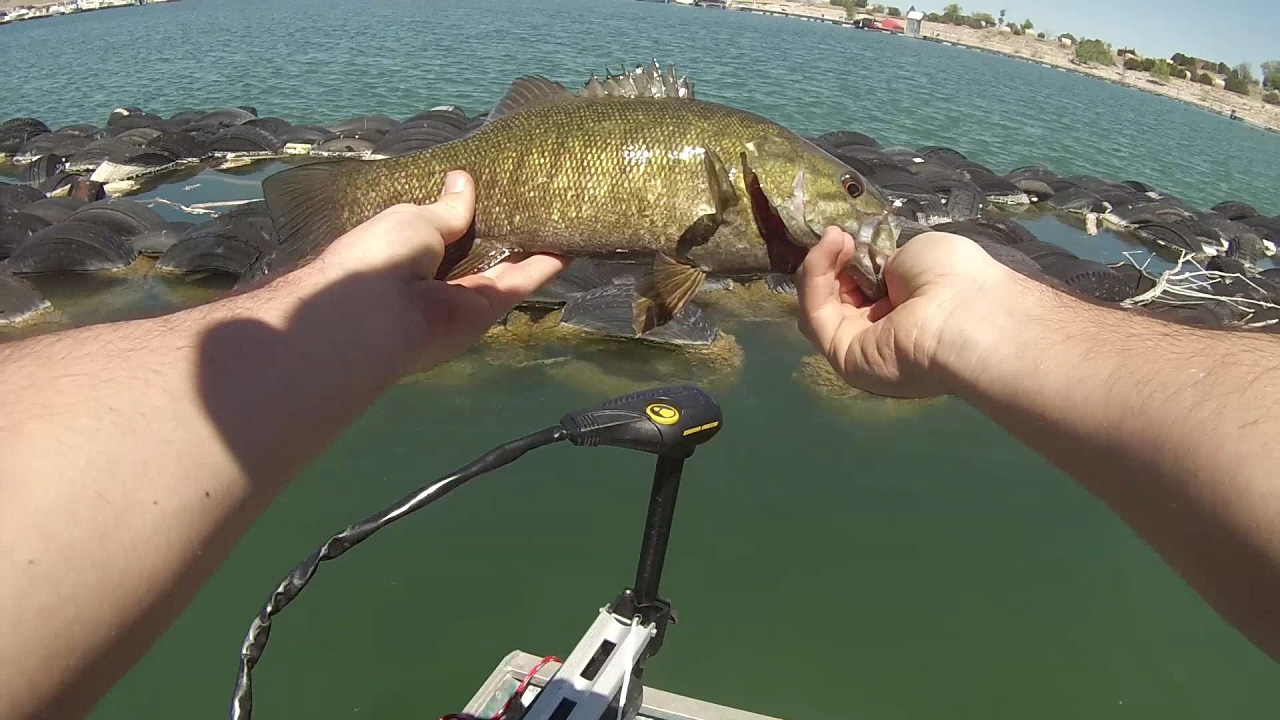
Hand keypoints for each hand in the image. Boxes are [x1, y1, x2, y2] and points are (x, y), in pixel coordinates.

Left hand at [297, 170, 568, 373]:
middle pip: (479, 249)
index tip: (493, 186)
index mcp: (407, 249)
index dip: (467, 210)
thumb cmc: (382, 254)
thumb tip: (462, 180)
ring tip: (558, 214)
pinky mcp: (489, 309)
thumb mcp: (413, 218)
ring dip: (530, 245)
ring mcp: (464, 295)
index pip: (442, 228)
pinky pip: (519, 283)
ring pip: (504, 266)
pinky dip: (544, 266)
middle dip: (503, 226)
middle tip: (534, 195)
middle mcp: (437, 276)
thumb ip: (446, 208)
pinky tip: (570, 244)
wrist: (378, 312)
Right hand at [795, 228, 1009, 397]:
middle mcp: (881, 329)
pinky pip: (816, 315)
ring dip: (820, 264)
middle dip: (832, 260)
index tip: (849, 232)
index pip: (860, 284)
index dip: (848, 257)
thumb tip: (866, 265)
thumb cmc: (953, 277)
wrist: (964, 312)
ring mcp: (860, 346)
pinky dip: (815, 277)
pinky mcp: (842, 357)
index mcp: (904, 307)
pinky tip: (831, 246)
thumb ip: (882, 261)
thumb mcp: (914, 252)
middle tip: (840, 233)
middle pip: (835, 295)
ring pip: (820, 304)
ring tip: (836, 236)